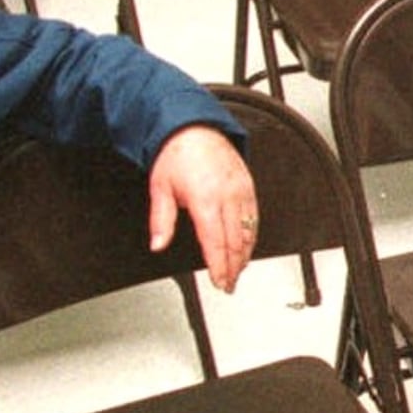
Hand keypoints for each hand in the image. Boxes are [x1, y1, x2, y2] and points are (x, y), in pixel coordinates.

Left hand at [147, 124, 257, 293]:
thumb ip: (160, 221)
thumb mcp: (160, 189)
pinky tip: (246, 247)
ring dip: (244, 254)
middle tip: (228, 285)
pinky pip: (254, 216)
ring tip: (237, 271)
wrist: (192, 127)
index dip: (219, 266)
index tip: (219, 281)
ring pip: (249, 231)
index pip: (215, 242)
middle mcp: (227, 195)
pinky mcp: (248, 185)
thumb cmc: (175, 155)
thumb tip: (157, 244)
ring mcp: (241, 190)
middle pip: (235, 241)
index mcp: (205, 199)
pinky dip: (252, 235)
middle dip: (233, 267)